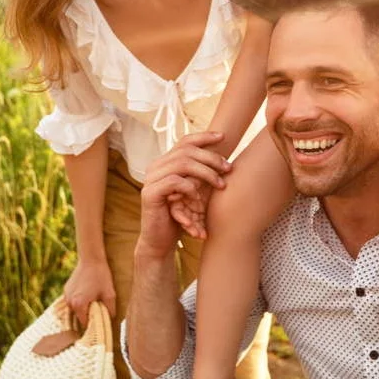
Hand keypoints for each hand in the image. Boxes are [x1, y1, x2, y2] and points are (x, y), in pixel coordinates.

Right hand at [64, 257, 115, 327]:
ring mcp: (66, 296)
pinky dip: (78, 300)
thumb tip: (110, 320)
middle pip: (78, 316)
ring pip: (74, 309)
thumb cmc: (101, 276)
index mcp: (79, 305)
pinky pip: (72, 300)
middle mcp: (69, 302)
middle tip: (97, 308)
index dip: (92, 323)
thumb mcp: (110, 293)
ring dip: (82, 308)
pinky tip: (87, 293)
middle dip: (87, 315)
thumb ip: (110, 309)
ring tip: (92, 299)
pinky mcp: (66, 289)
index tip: (99, 319)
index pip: (84, 323)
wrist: (91, 258)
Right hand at [140, 132, 231, 252]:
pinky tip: (198, 199)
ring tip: (221, 185)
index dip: (204, 136)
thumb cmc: (180, 216)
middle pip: (187, 151)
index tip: (223, 137)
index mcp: (165, 162)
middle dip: (212, 158)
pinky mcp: (149, 193)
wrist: (161, 242)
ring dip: (206, 172)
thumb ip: (200, 173)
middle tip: (229, 169)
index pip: (185, 141)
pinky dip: (191, 188)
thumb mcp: (194, 191)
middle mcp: (156, 166)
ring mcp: (150, 179)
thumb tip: (224, 156)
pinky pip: (174, 181)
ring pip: (182, 163)